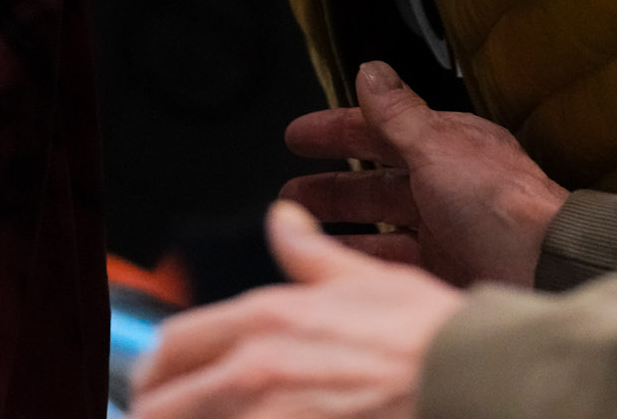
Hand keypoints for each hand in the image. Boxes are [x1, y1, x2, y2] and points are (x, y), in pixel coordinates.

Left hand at [136, 204, 462, 418]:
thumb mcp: (365, 276)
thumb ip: (310, 253)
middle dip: (156, 414)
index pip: (172, 347)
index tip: (149, 386)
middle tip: (160, 417)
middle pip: (161, 406)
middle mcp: (253, 370)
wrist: (467, 377)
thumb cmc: (425, 334)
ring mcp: (268, 418)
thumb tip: (284, 218)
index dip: (151, 372)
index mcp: (264, 319)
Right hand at [279, 60, 565, 285]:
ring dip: (343, 226)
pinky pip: (393, 264)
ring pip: (382, 226)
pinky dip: (363, 263)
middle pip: (378, 182)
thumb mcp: (438, 147)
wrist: (544, 269)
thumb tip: (371, 71)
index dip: (338, 130)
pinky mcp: (446, 272)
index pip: (382, 131)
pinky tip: (338, 267)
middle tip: (292, 189)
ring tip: (303, 231)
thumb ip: (398, 113)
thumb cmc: (502, 206)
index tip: (300, 134)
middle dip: (334, 184)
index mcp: (448, 147)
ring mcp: (447, 232)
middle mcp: (447, 187)